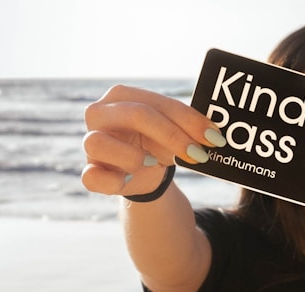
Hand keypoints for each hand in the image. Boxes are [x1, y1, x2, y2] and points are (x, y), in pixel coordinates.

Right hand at [81, 85, 225, 195]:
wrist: (142, 173)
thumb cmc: (157, 143)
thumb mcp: (173, 131)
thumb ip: (189, 127)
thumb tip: (215, 135)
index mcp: (121, 96)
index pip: (157, 103)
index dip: (188, 120)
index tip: (214, 138)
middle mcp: (99, 114)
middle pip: (136, 115)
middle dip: (173, 136)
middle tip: (200, 154)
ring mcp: (90, 142)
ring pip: (100, 142)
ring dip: (136, 156)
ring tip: (155, 163)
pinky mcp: (89, 171)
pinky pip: (91, 177)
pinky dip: (114, 182)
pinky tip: (131, 180)